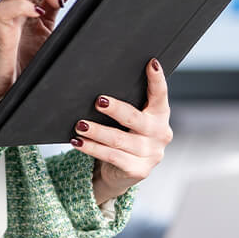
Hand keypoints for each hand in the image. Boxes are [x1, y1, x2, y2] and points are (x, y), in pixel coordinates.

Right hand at [0, 0, 100, 108]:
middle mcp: (19, 2)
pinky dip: (24, 6)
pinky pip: (5, 7)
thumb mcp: (52, 39)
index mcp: (34, 2)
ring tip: (58, 4)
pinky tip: (38, 15)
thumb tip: (94, 15)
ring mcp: (8, 13)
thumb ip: (68, 23)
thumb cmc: (22, 63)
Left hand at [71, 58, 171, 203]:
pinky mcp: (137, 170)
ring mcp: (150, 154)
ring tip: (80, 125)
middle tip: (98, 101)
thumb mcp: (131, 121)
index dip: (157, 79)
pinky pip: (110, 156)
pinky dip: (91, 148)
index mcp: (160, 116)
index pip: (160, 95)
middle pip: (135, 118)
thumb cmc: (125, 136)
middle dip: (115, 109)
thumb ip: (129, 104)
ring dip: (96, 131)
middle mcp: (160, 134)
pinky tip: (78, 142)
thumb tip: (101, 89)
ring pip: (118, 139)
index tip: (151, 64)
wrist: (123, 173)